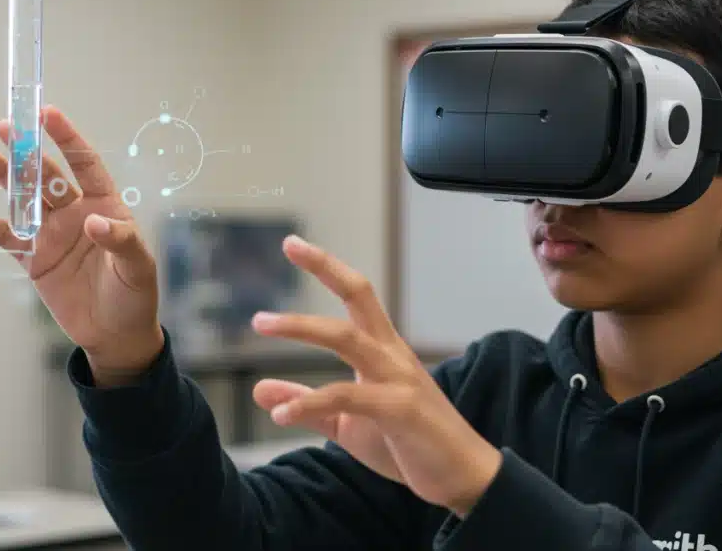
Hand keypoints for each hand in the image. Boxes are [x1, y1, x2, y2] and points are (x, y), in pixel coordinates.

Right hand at [0, 108, 162, 385]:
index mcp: (105, 206)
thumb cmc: (135, 295)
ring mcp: (51, 233)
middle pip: (47, 175)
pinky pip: (4, 236)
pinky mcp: (33, 258)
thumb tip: (94, 222)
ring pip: (22, 198)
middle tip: (5, 126)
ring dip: (2, 176)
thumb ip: (120, 241)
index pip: (85, 164)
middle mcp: (75, 213)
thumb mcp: (137, 267)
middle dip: (26, 151)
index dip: (68, 138)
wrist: (115, 335)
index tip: (47, 114)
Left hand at [250, 236, 502, 516]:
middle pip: (359, 295)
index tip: (294, 244)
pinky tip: (281, 415)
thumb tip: (260, 388)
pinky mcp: (399, 410)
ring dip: (301, 326)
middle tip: (288, 244)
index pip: (356, 296)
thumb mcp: (347, 423)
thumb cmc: (408, 444)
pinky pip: (346, 397)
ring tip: (262, 322)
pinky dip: (309, 403)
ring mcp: (398, 379)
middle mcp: (391, 354)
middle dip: (324, 267)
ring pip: (346, 338)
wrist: (461, 477)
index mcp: (383, 351)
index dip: (326, 267)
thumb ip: (307, 403)